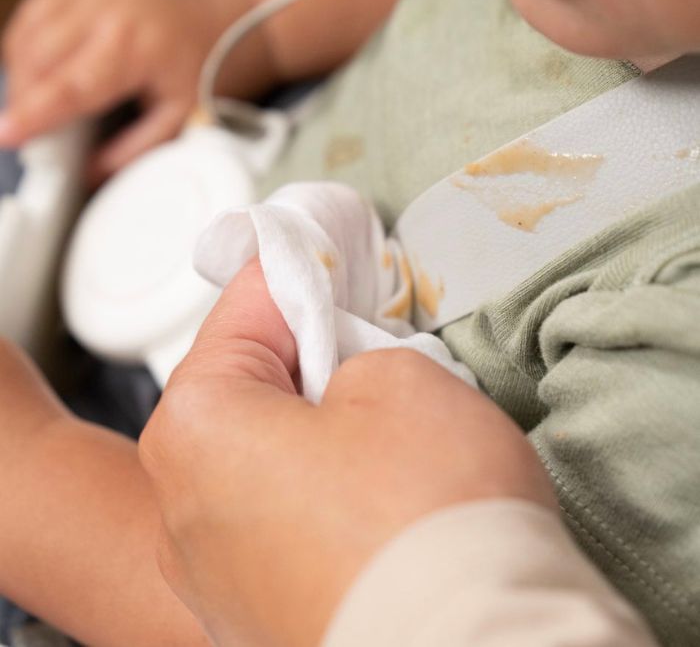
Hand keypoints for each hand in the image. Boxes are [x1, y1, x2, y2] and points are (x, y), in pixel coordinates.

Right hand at [0, 0, 241, 178]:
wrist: (236, 8)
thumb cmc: (215, 60)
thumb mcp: (183, 115)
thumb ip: (135, 148)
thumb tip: (93, 173)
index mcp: (131, 46)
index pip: (67, 88)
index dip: (32, 115)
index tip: (6, 135)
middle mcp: (103, 7)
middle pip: (36, 58)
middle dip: (26, 98)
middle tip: (34, 129)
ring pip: (27, 29)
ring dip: (23, 69)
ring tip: (41, 98)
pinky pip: (38, 5)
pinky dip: (31, 34)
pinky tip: (48, 56)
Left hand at [139, 259, 556, 646]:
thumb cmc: (429, 514)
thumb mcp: (400, 379)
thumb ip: (353, 354)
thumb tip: (342, 375)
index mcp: (196, 428)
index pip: (244, 311)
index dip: (299, 273)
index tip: (331, 254)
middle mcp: (183, 509)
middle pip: (250, 391)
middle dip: (310, 357)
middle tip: (371, 341)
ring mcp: (218, 576)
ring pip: (268, 460)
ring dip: (320, 431)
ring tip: (386, 428)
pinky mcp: (260, 619)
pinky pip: (287, 524)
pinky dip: (327, 496)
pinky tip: (382, 499)